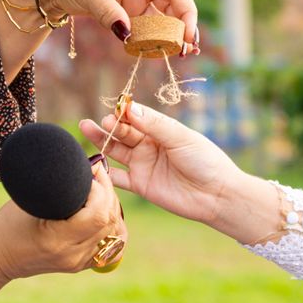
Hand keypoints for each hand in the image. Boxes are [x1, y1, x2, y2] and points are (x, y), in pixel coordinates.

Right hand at [0, 162, 126, 284]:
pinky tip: (107, 214)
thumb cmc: (6, 224)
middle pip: (109, 221)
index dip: (100, 189)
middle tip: (98, 175)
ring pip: (116, 234)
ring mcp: (78, 263)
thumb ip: (58, 185)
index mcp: (56, 239)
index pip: (97, 214)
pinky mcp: (81, 265)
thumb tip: (86, 165)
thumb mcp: (27, 200)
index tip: (92, 171)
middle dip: (109, 193)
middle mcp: (72, 255)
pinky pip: (114, 249)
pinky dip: (115, 229)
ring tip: (101, 191)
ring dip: (113, 208)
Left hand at [33, 0, 211, 46]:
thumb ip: (107, 12)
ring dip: (177, 30)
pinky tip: (170, 51)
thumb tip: (128, 35)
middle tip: (190, 39)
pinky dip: (161, 38)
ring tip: (185, 50)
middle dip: (184, 15)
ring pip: (166, 11)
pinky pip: (152, 24)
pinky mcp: (134, 10)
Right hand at [80, 102, 245, 226]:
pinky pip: (117, 177)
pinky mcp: (140, 185)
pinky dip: (104, 171)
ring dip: (101, 141)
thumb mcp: (180, 137)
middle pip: (123, 132)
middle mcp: (149, 145)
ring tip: (86, 128)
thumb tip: (129, 107)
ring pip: (116, 150)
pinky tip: (91, 162)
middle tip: (100, 122)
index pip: (137, 117)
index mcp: (161, 130)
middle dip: (110, 125)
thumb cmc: (204, 160)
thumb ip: (154, 125)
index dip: (125, 112)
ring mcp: (143, 165)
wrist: (215, 195)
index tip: (116, 109)